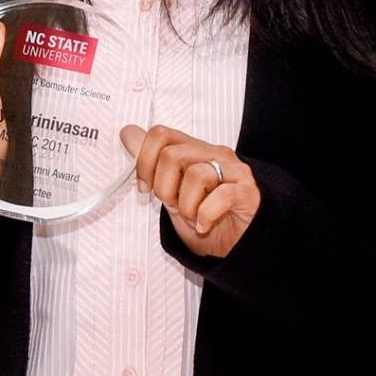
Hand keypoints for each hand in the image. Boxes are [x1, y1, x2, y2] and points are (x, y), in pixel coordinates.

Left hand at [120, 124, 259, 258]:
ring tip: (193, 217)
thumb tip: (128, 132)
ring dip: (186, 206)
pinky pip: (220, 196)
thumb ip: (152, 162)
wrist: (239, 243)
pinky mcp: (247, 191)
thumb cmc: (205, 215)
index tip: (145, 188)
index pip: (160, 134)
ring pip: (196, 175)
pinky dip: (205, 215)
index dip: (144, 162)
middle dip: (164, 188)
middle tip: (174, 206)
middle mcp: (214, 153)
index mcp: (193, 149)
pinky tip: (204, 225)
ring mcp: (233, 170)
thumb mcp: (171, 191)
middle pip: (172, 155)